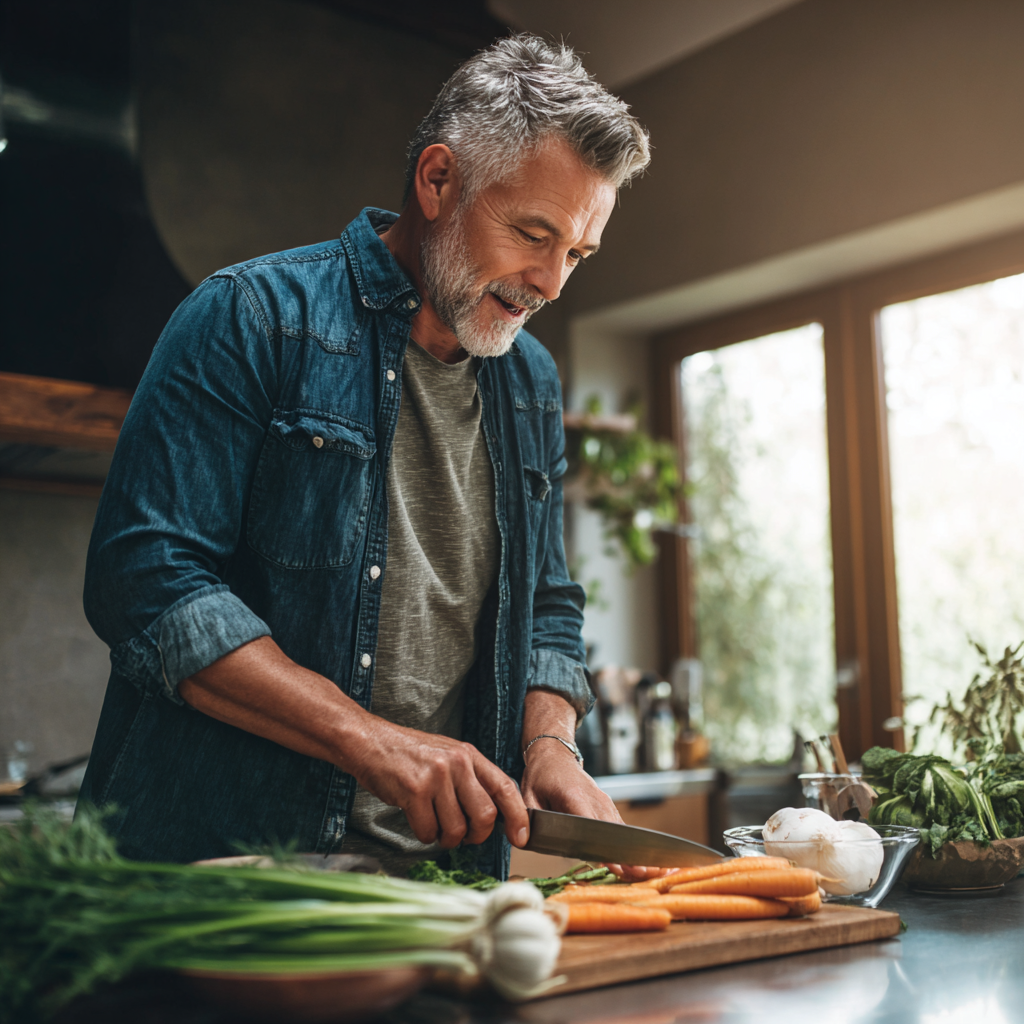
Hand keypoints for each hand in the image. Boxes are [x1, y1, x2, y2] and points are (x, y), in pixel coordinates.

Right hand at [343, 716, 529, 850]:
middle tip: (463, 835)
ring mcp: (436, 776)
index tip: (520, 837)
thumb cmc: (408, 754)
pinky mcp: (414, 791)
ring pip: (456, 829)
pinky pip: (429, 831)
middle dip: (476, 835)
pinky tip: (417, 820)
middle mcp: (457, 762)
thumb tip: (491, 816)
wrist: (370, 743)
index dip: (517, 815)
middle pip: (485, 816)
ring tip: (434, 824)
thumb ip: (469, 779)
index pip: (504, 787)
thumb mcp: (447, 755)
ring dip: (446, 838)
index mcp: (468, 755)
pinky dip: (425, 835)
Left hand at [519, 735, 666, 881]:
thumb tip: (523, 840)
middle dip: (623, 853)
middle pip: (611, 829)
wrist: (554, 753)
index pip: (592, 825)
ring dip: (628, 849)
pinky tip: (631, 859)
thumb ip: (528, 818)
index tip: (615, 865)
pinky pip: (617, 823)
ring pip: (618, 827)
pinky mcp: (606, 803)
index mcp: (574, 795)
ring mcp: (603, 799)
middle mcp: (594, 797)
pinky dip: (625, 841)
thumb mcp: (528, 795)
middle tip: (637, 874)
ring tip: (640, 871)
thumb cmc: (540, 776)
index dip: (603, 846)